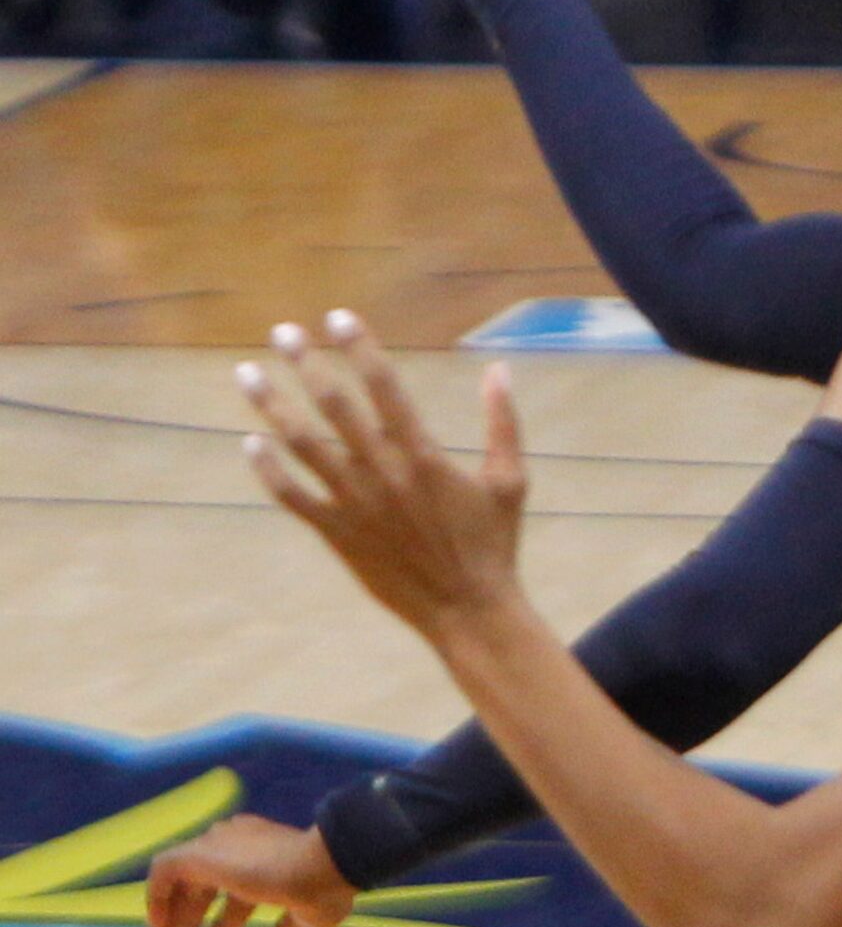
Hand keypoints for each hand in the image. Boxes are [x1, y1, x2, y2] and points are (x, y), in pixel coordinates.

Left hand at [146, 815, 356, 926]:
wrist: (324, 863)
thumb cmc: (325, 887)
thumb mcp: (310, 916)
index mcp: (266, 854)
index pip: (233, 890)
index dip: (222, 922)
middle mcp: (239, 844)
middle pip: (204, 888)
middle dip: (190, 925)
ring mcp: (220, 845)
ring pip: (182, 881)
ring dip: (172, 918)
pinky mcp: (203, 852)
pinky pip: (164, 868)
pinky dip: (156, 895)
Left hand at [239, 309, 531, 647]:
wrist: (467, 609)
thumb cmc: (493, 543)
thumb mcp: (510, 480)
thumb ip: (503, 423)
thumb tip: (499, 369)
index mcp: (423, 454)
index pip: (384, 386)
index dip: (359, 348)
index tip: (338, 317)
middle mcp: (382, 472)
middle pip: (335, 405)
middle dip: (306, 364)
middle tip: (282, 332)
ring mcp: (354, 504)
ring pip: (302, 444)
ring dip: (272, 406)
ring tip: (246, 374)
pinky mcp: (338, 534)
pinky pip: (293, 497)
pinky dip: (269, 470)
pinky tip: (250, 443)